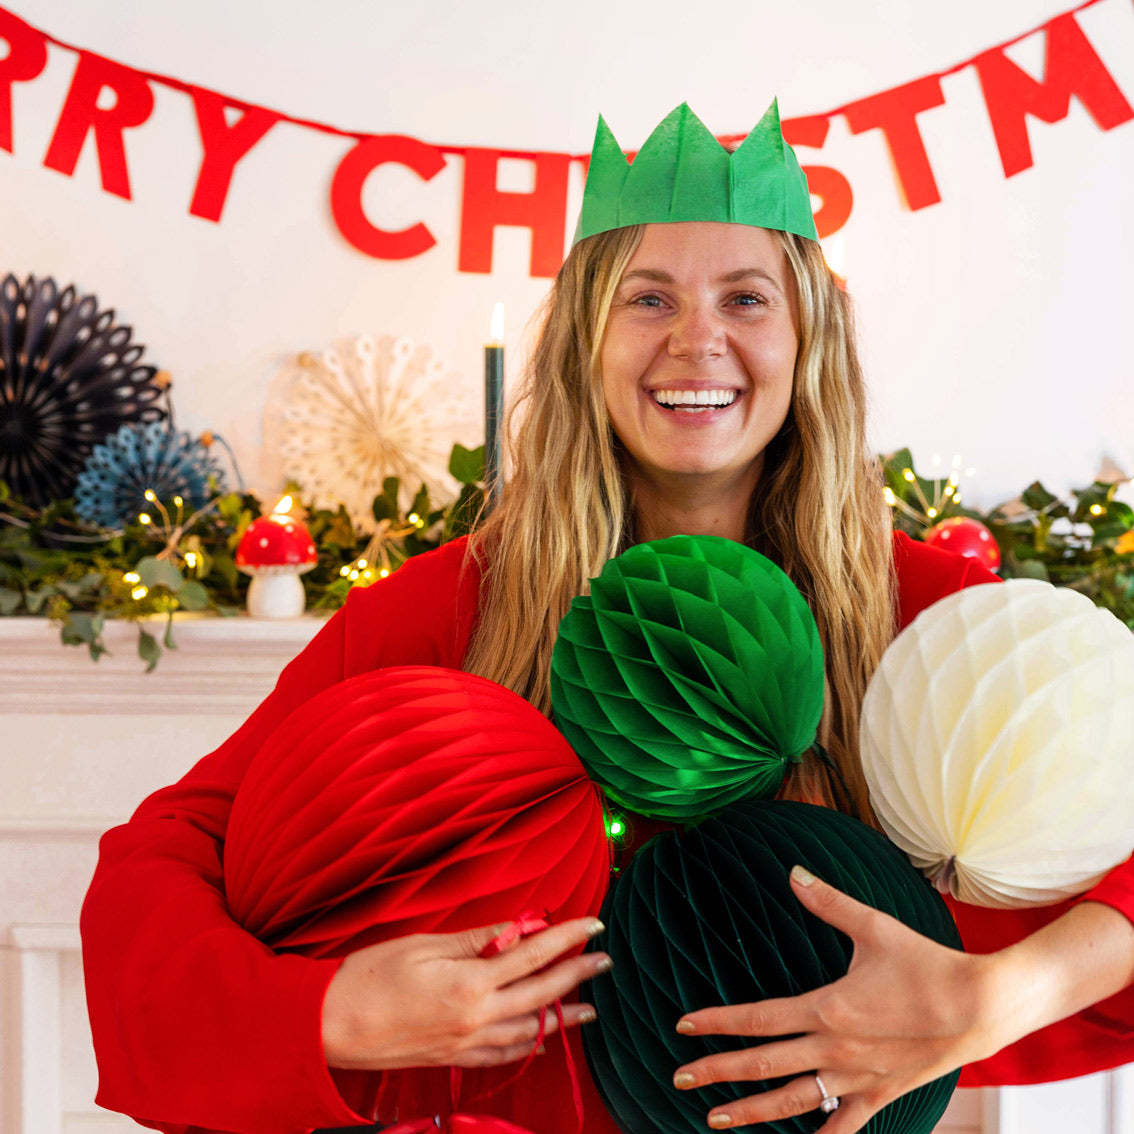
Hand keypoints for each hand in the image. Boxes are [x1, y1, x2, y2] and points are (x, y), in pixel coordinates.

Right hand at [322, 917, 609, 1069]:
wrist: (330, 1026)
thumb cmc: (369, 976)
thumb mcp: (425, 944)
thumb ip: (476, 939)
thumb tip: (516, 927)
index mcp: (470, 983)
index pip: (534, 954)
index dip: (567, 937)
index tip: (593, 923)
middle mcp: (476, 1018)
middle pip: (542, 995)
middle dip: (577, 975)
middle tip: (604, 961)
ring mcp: (466, 1043)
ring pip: (530, 1031)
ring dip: (563, 1016)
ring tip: (588, 1005)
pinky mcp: (454, 1059)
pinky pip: (503, 1054)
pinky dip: (529, 1044)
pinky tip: (541, 1038)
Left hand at [671, 866, 1001, 1131]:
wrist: (983, 1006)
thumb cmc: (927, 963)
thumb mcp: (874, 927)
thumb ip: (828, 902)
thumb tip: (792, 872)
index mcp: (827, 1010)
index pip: (757, 1019)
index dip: (716, 1023)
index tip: (683, 1027)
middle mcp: (835, 1050)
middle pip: (763, 1065)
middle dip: (718, 1071)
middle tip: (679, 1077)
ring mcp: (857, 1078)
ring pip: (793, 1102)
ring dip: (751, 1112)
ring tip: (714, 1119)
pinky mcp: (882, 1094)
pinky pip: (844, 1124)